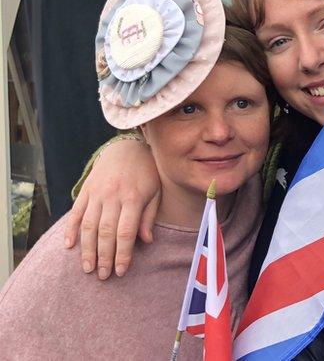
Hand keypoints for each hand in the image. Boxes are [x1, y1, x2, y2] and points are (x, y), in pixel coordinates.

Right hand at [63, 137, 160, 278]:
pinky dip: (70, 229)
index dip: (123, 253)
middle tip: (103, 276)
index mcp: (133, 198)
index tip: (121, 271)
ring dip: (87, 249)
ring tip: (88, 268)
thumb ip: (149, 216)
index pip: (126, 232)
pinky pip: (75, 212)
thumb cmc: (146, 173)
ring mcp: (96, 193)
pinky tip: (69, 246)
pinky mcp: (85, 190)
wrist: (127, 147)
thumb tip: (147, 241)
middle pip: (105, 232)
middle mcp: (112, 196)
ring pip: (88, 225)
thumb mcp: (155, 192)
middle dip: (104, 257)